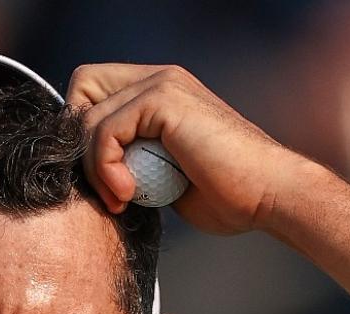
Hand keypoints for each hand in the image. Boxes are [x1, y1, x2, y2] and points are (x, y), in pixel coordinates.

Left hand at [68, 64, 304, 234]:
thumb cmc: (229, 195)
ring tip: (122, 199)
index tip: (104, 183)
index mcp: (161, 92)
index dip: (84, 135)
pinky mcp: (164, 99)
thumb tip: (96, 173)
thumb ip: (133, 161)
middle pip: (82, 86)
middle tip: (104, 187)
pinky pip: (105, 129)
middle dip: (80, 141)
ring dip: (94, 167)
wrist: (269, 195)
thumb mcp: (165, 175)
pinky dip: (106, 167)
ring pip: (89, 114)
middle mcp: (160, 79)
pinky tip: (129, 194)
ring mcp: (162, 84)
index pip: (93, 91)